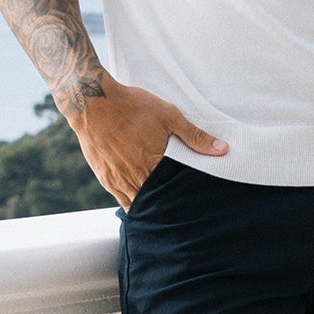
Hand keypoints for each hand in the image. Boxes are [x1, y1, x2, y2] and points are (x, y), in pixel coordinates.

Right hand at [63, 73, 227, 206]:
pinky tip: (142, 201)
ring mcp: (117, 180)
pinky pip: (121, 199)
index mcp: (153, 165)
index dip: (183, 200)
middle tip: (180, 212)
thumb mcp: (168, 115)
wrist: (92, 102)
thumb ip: (195, 136)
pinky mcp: (105, 178)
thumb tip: (222, 149)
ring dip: (149, 207)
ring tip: (162, 209)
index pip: (174, 193)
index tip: (192, 204)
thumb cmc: (132, 106)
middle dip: (167, 207)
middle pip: (156, 203)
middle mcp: (134, 178)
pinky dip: (132, 202)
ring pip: (137, 205)